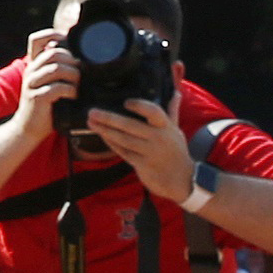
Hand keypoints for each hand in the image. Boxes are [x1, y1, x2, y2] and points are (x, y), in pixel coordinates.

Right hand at [13, 29, 76, 147]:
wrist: (28, 128)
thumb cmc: (46, 105)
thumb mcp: (50, 83)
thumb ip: (60, 69)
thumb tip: (83, 59)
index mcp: (34, 64)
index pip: (36, 39)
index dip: (53, 34)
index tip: (69, 42)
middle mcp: (31, 71)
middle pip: (53, 52)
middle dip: (72, 60)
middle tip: (81, 72)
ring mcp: (32, 84)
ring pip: (56, 68)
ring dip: (73, 76)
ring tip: (78, 85)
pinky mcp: (36, 98)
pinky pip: (57, 88)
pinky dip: (70, 90)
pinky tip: (74, 96)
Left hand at [82, 95, 200, 207]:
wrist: (181, 180)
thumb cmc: (176, 151)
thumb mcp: (175, 131)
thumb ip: (172, 111)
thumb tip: (175, 93)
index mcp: (166, 127)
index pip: (153, 112)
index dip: (139, 106)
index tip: (126, 102)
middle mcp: (157, 138)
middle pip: (130, 125)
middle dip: (109, 118)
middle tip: (92, 111)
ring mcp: (149, 152)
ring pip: (122, 139)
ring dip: (105, 130)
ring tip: (91, 122)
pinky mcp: (141, 165)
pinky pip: (123, 152)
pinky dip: (111, 143)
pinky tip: (102, 135)